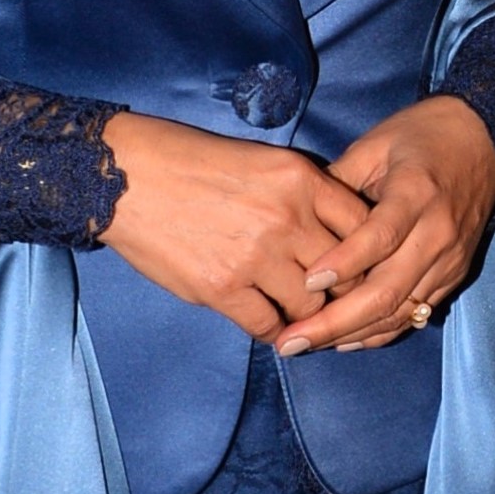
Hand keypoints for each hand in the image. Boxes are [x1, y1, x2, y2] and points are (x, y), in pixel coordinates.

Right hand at [102, 114, 370, 336]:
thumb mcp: (262, 161)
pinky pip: (268, 325)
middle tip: (341, 305)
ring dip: (310, 317)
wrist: (126, 175)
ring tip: (305, 320)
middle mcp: (287, 217)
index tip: (364, 269)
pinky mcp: (222, 287)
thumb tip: (337, 236)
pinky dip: (275, 332)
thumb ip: (304, 195)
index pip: (365, 227)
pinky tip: (273, 328)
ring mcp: (256, 255)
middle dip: (345, 293)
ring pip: (311, 306)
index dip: (369, 254)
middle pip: (346, 273)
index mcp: (302, 179)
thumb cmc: (191, 162)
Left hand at [277, 95, 494, 354]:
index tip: (307, 281)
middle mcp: (438, 232)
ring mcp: (449, 259)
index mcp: (417, 192)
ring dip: (351, 334)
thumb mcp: (374, 144)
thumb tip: (296, 219)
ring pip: (400, 310)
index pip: (381, 236)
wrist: (484, 142)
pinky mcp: (453, 275)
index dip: (346, 262)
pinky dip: (378, 332)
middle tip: (290, 341)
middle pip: (388, 289)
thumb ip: (337, 183)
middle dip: (336, 320)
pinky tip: (343, 341)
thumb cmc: (421, 137)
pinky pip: (414, 313)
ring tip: (305, 346)